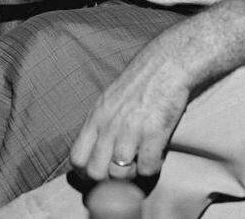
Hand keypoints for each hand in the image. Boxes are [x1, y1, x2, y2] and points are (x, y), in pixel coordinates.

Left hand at [70, 38, 190, 180]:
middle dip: (108, 180)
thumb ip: (101, 124)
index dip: (86, 172)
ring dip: (131, 176)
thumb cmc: (141, 81)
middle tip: (123, 172)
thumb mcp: (110, 99)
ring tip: (140, 163)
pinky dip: (152, 168)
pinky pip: (147, 168)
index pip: (77, 159)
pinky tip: (157, 156)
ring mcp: (131, 130)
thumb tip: (96, 152)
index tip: (100, 172)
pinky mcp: (154, 133)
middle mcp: (109, 125)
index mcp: (96, 117)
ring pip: (119, 175)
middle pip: (95, 172)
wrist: (168, 64)